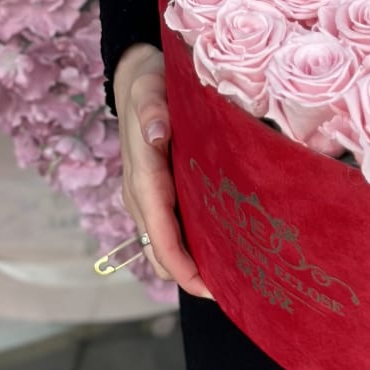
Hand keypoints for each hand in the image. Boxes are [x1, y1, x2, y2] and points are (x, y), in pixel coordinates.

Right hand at [114, 42, 213, 299]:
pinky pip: (172, 227)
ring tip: (233, 283)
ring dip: (192, 265)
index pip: (158, 231)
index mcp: (143, 176)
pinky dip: (192, 246)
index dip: (178, 263)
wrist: (136, 75)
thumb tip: (156, 135)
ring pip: (165, 242)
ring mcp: (149, 195)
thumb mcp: (150, 89)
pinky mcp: (161, 191)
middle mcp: (142, 193)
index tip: (204, 287)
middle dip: (190, 275)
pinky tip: (222, 252)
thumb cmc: (150, 82)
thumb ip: (152, 110)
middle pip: (161, 249)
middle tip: (233, 294)